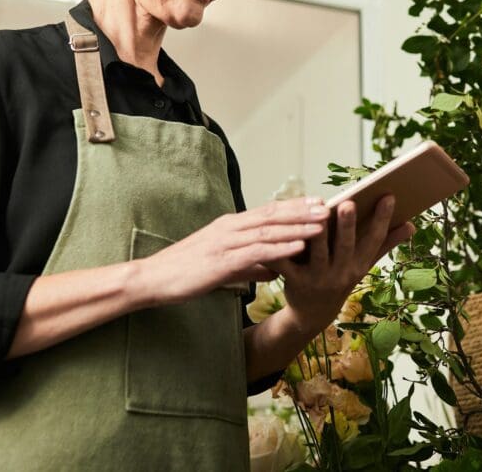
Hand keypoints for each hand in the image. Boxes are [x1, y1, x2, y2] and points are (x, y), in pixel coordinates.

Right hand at [134, 197, 329, 307]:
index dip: (294, 206)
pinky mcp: (221, 261)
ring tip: (322, 224)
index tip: (318, 202)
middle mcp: (230, 228)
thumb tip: (273, 269)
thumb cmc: (185, 272)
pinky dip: (279, 248)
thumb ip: (248, 265)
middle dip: (303, 211)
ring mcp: (225, 242)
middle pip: (273, 215)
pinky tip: (298, 248)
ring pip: (268, 231)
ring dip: (297, 227)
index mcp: (230, 226)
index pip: (268, 211)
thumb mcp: (223, 266)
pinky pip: (256, 252)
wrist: (151, 279)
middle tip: (329, 207)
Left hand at [269, 195, 415, 334]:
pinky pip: (289, 264)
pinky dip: (284, 251)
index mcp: (360, 265)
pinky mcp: (295, 281)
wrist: (313, 314)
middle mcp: (342, 273)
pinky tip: (281, 232)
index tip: (388, 196)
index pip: (374, 240)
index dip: (383, 219)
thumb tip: (411, 225)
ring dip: (319, 234)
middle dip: (348, 225)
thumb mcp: (364, 264)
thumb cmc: (341, 279)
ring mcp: (319, 278)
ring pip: (318, 253)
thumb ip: (386, 244)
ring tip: (318, 212)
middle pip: (346, 246)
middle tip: (349, 203)